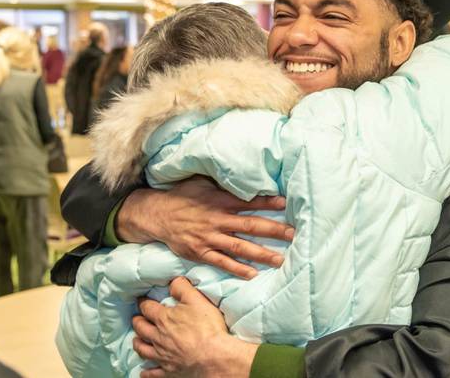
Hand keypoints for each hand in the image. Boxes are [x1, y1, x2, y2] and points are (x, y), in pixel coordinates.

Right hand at [116, 176, 292, 278]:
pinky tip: (253, 274)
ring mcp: (209, 238)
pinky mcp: (201, 252)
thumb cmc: (182, 196)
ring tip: (280, 259)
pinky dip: (237, 268)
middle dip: (274, 231)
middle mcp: (217, 220)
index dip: (268, 203)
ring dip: (261, 253)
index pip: (249, 201)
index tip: (286, 204)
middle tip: (293, 235)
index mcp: (220, 200)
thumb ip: (223, 183)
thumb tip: (243, 177)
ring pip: (240, 247)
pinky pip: (222, 262)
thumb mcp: (202, 183)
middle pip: (251, 225)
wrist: (156, 214)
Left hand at [133, 277, 257, 377]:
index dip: (143, 302)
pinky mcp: (169, 370)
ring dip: (138, 343)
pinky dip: (146, 373)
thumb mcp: (197, 300)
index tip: (141, 300)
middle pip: (141, 328)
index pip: (148, 308)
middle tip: (136, 318)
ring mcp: (162, 355)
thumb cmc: (207, 327)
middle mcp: (158, 337)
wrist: (213, 356)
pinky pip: (153, 372)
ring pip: (143, 349)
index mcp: (164, 319)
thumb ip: (183, 288)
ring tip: (136, 340)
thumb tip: (173, 281)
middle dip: (137, 321)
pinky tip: (143, 373)